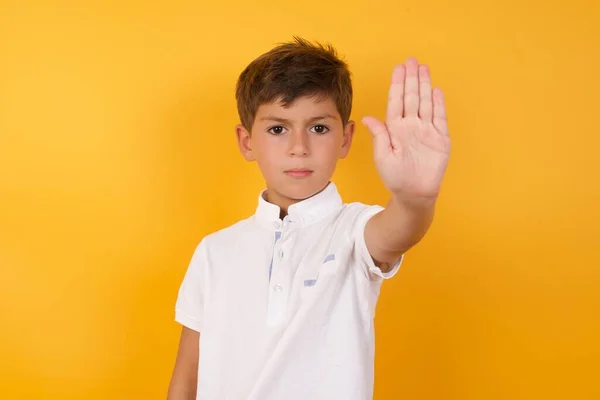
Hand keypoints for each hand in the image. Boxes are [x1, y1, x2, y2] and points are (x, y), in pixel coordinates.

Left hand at [362, 58, 450, 200]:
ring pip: (425, 102)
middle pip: (411, 97)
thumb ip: (379, 135)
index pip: (396, 101)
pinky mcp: (440, 139)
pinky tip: (436, 90)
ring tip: (424, 68)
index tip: (399, 68)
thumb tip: (367, 118)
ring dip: (425, 85)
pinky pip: (440, 117)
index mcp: (395, 129)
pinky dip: (438, 104)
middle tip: (411, 60)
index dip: (398, 84)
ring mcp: (426, 131)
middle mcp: (411, 126)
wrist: (414, 193)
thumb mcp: (382, 156)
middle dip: (411, 78)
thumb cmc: (395, 177)